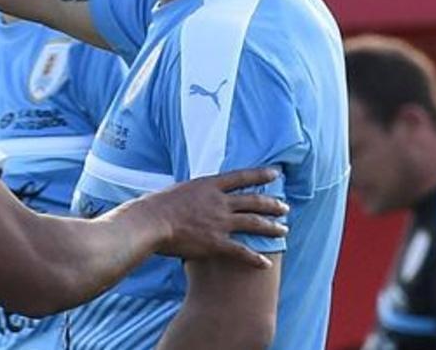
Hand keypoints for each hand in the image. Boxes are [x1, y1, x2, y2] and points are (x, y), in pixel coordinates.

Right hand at [139, 167, 288, 268]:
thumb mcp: (177, 190)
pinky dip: (255, 258)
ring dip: (271, 227)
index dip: (260, 174)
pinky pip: (241, 251)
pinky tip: (266, 263)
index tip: (275, 172)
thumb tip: (192, 195)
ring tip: (284, 230)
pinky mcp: (216, 242)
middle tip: (285, 207)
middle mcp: (219, 202)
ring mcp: (220, 222)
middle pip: (253, 201)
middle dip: (272, 204)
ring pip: (254, 223)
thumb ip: (192, 193)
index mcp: (208, 185)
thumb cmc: (155, 206)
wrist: (150, 222)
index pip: (241, 177)